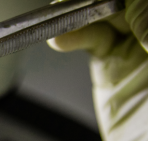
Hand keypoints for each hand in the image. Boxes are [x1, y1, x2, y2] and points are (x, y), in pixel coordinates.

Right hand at [48, 0, 147, 140]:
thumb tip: (129, 1)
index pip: (146, 4)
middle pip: (128, 5)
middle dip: (98, 2)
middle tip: (74, 4)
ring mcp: (139, 55)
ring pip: (108, 13)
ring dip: (82, 11)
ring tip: (63, 13)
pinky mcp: (113, 72)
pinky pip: (92, 41)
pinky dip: (74, 34)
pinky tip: (62, 37)